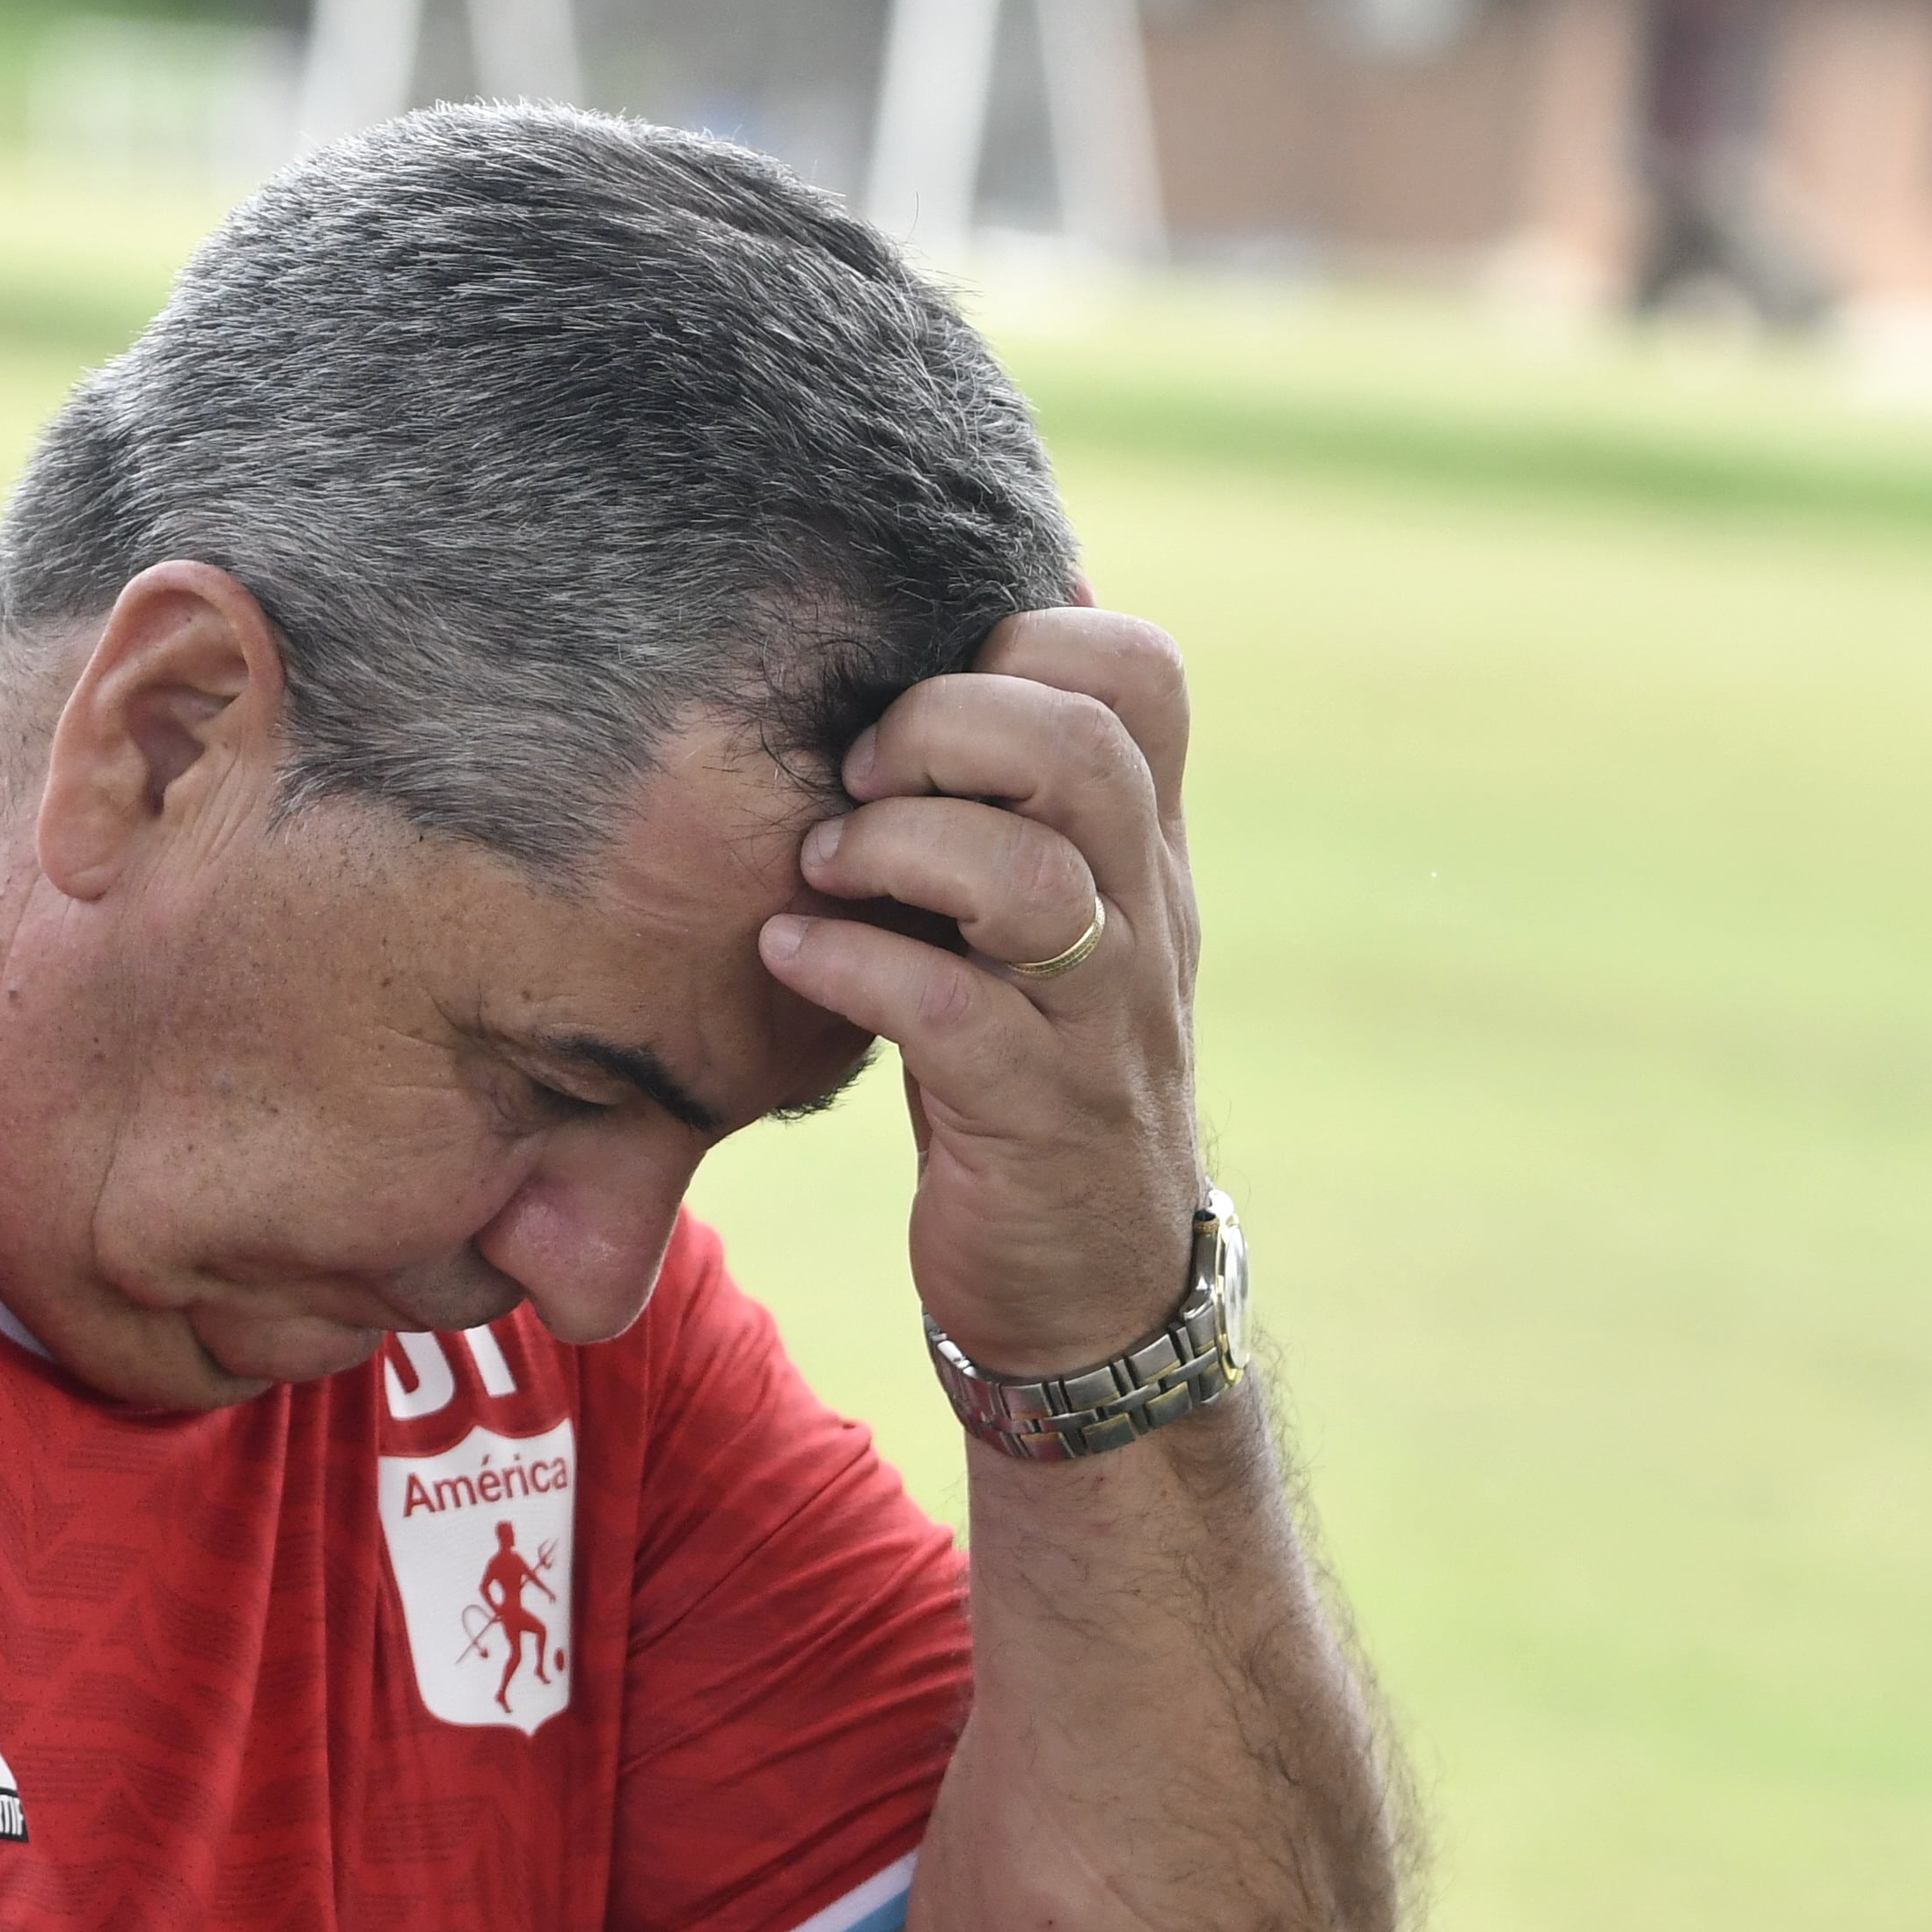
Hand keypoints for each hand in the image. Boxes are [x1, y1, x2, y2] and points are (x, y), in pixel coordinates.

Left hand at [756, 609, 1200, 1377]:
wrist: (1090, 1291)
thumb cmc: (1029, 1082)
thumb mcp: (1040, 930)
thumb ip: (1008, 812)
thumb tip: (923, 665)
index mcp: (1142, 853)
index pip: (1142, 673)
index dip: (1028, 639)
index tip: (925, 689)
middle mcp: (1140, 918)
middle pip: (1083, 745)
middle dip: (946, 724)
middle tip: (857, 772)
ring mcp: (1098, 1020)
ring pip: (1033, 872)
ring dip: (899, 844)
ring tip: (821, 867)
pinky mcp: (1037, 1117)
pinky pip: (950, 1010)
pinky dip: (853, 965)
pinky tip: (789, 956)